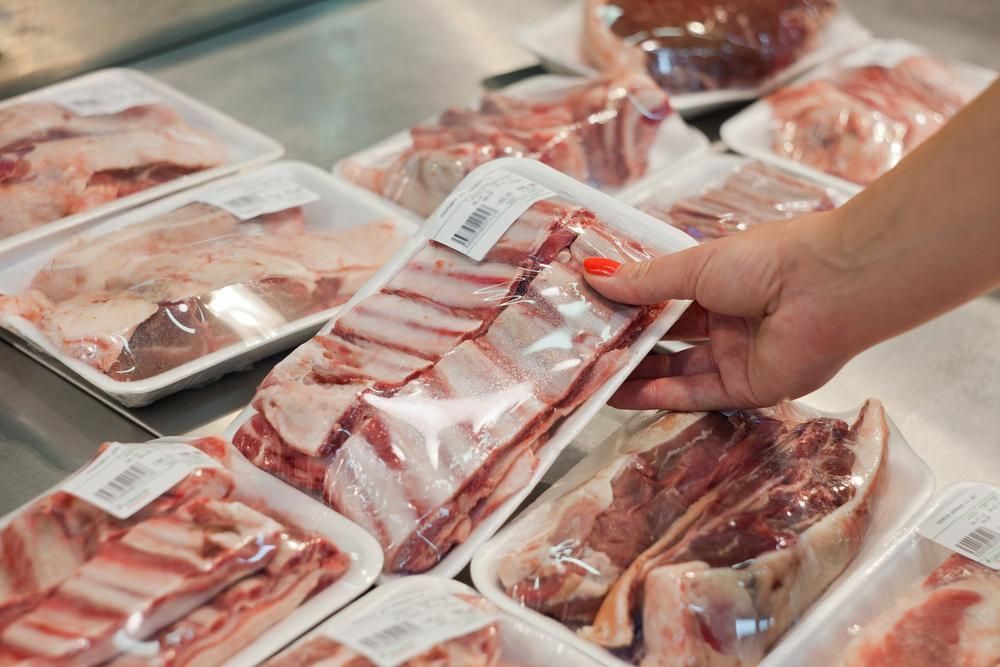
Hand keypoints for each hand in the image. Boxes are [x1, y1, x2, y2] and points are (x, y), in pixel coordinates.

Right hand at [584, 210, 859, 410]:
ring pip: (678, 370)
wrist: (828, 288)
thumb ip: (644, 281)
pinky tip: (622, 395)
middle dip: (628, 345)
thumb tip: (594, 275)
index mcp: (720, 282)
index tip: (590, 313)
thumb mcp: (694, 266)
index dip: (630, 307)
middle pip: (669, 338)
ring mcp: (739, 356)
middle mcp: (729, 320)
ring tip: (590, 379)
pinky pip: (697, 394)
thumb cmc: (764, 262)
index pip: (666, 299)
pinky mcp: (749, 388)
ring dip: (637, 375)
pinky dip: (659, 395)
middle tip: (582, 352)